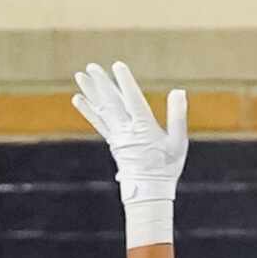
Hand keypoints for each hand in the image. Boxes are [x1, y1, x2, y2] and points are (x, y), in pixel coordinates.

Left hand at [72, 60, 187, 204]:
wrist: (149, 192)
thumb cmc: (166, 167)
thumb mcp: (178, 143)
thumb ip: (178, 116)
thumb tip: (178, 91)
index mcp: (144, 128)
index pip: (133, 101)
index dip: (125, 83)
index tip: (118, 66)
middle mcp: (127, 130)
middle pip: (112, 103)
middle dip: (101, 84)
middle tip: (91, 66)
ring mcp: (117, 136)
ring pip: (102, 110)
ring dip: (90, 92)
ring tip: (80, 76)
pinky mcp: (112, 142)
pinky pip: (97, 123)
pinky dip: (87, 110)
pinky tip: (77, 98)